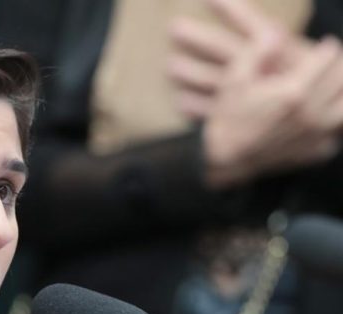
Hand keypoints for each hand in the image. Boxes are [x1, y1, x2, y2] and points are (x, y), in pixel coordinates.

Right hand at [167, 0, 342, 187]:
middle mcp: (311, 113)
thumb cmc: (227, 118)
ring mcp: (316, 134)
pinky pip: (334, 134)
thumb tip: (275, 35)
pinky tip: (316, 120)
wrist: (224, 159)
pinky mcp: (316, 151)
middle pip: (342, 79)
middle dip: (338, 67)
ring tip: (329, 89)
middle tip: (328, 64)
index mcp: (293, 91)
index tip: (324, 46)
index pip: (327, 59)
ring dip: (339, 94)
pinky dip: (329, 124)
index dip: (327, 48)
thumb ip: (257, 52)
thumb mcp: (234, 79)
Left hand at [168, 0, 305, 118]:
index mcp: (280, 51)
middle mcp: (265, 70)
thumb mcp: (297, 53)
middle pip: (227, 50)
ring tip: (170, 66)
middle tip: (174, 28)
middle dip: (200, 38)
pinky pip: (218, 113)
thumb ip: (269, 39)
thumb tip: (252, 25)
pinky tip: (180, 101)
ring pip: (218, 82)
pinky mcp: (249, 118)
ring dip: (192, 73)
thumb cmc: (315, 77)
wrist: (333, 113)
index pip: (253, 24)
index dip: (231, 10)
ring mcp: (255, 96)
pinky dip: (198, 107)